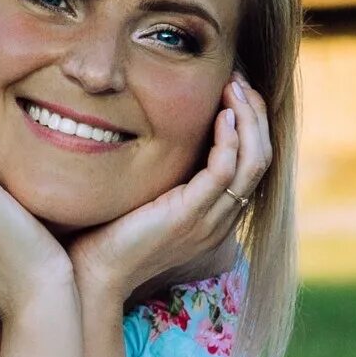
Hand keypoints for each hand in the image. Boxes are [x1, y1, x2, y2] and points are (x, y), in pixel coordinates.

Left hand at [67, 75, 270, 302]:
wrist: (92, 276)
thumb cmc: (109, 234)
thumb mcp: (147, 197)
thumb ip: (165, 172)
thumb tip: (158, 128)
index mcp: (216, 215)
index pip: (254, 163)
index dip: (253, 123)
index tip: (234, 90)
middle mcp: (221, 220)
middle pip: (263, 159)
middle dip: (256, 114)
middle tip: (238, 81)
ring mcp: (209, 220)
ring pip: (254, 162)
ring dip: (249, 119)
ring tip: (234, 88)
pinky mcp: (190, 216)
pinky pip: (225, 171)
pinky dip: (229, 139)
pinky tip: (220, 115)